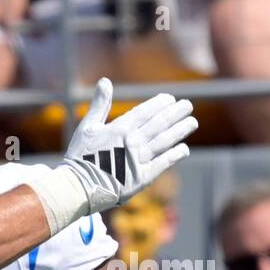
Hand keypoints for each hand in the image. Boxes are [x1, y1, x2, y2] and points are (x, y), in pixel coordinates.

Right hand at [63, 78, 196, 213]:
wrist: (77, 188)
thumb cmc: (80, 157)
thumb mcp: (86, 128)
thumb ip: (99, 104)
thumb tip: (105, 81)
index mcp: (120, 128)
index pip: (146, 111)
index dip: (160, 103)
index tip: (170, 99)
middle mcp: (133, 141)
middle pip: (160, 123)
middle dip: (176, 113)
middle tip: (188, 106)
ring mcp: (139, 159)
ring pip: (166, 140)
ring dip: (181, 130)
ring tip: (192, 122)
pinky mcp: (143, 177)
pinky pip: (164, 162)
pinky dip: (176, 154)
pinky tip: (184, 148)